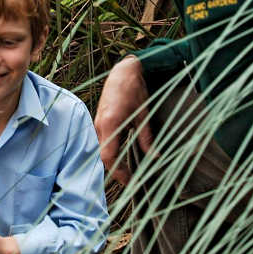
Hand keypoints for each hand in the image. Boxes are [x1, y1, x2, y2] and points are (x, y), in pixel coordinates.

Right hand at [94, 55, 152, 185]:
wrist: (122, 72)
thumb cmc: (133, 89)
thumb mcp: (144, 114)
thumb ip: (147, 137)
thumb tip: (155, 157)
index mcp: (110, 123)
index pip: (108, 157)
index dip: (118, 172)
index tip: (130, 182)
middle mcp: (100, 125)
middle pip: (103, 157)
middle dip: (116, 171)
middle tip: (131, 181)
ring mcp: (97, 123)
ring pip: (101, 150)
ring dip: (113, 162)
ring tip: (128, 172)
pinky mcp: (99, 122)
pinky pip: (102, 142)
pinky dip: (111, 152)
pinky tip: (122, 156)